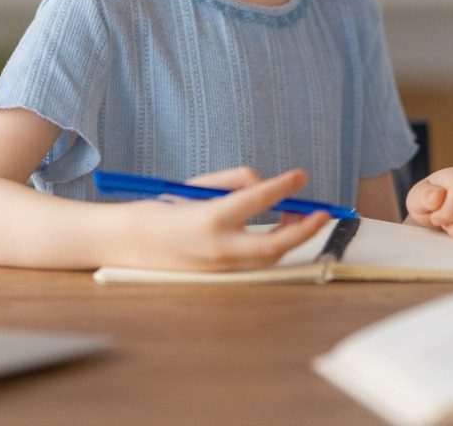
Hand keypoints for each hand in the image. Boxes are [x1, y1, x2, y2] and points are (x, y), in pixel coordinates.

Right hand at [119, 167, 330, 270]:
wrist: (130, 243)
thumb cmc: (167, 208)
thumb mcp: (200, 187)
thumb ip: (236, 183)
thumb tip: (267, 186)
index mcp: (210, 219)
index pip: (258, 200)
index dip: (284, 186)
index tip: (302, 175)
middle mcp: (217, 247)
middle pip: (273, 244)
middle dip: (304, 230)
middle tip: (322, 212)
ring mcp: (219, 267)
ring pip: (269, 257)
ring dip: (291, 238)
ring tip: (301, 215)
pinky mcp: (220, 277)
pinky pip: (256, 263)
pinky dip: (273, 247)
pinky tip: (282, 230)